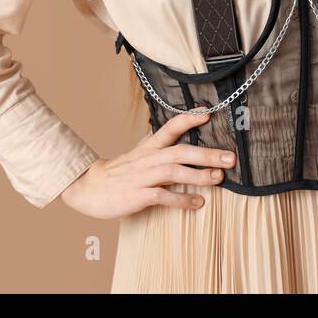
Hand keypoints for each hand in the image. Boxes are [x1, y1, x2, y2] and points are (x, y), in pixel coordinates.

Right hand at [60, 111, 235, 219]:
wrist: (87, 188)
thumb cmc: (117, 173)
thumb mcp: (136, 154)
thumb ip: (156, 146)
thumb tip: (175, 134)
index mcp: (148, 148)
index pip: (170, 127)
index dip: (188, 119)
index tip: (209, 114)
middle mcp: (147, 159)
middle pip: (179, 151)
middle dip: (206, 153)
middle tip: (230, 157)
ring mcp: (142, 177)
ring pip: (173, 172)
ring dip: (198, 174)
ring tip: (219, 178)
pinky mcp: (137, 196)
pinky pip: (162, 196)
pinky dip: (182, 199)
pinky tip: (198, 203)